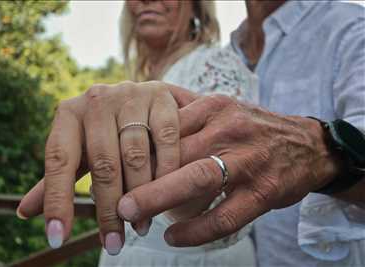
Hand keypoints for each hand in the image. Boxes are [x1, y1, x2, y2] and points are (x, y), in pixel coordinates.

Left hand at [17, 81, 204, 253]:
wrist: (143, 99)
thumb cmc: (105, 132)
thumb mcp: (80, 151)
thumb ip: (57, 179)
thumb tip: (23, 212)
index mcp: (69, 113)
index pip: (58, 161)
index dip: (57, 201)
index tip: (57, 239)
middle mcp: (97, 99)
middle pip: (102, 163)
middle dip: (108, 210)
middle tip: (113, 244)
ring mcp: (130, 94)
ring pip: (135, 155)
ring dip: (140, 196)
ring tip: (139, 227)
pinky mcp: (160, 97)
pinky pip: (165, 141)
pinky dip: (166, 172)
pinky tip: (164, 195)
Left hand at [116, 94, 341, 246]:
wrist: (307, 144)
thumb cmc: (252, 129)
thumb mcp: (222, 111)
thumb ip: (185, 117)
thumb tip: (138, 129)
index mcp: (214, 107)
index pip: (164, 126)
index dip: (135, 148)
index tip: (111, 165)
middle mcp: (230, 129)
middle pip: (175, 151)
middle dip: (139, 175)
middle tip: (111, 195)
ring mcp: (248, 161)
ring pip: (197, 180)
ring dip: (159, 199)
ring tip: (131, 215)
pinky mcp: (264, 192)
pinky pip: (224, 215)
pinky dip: (195, 230)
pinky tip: (173, 237)